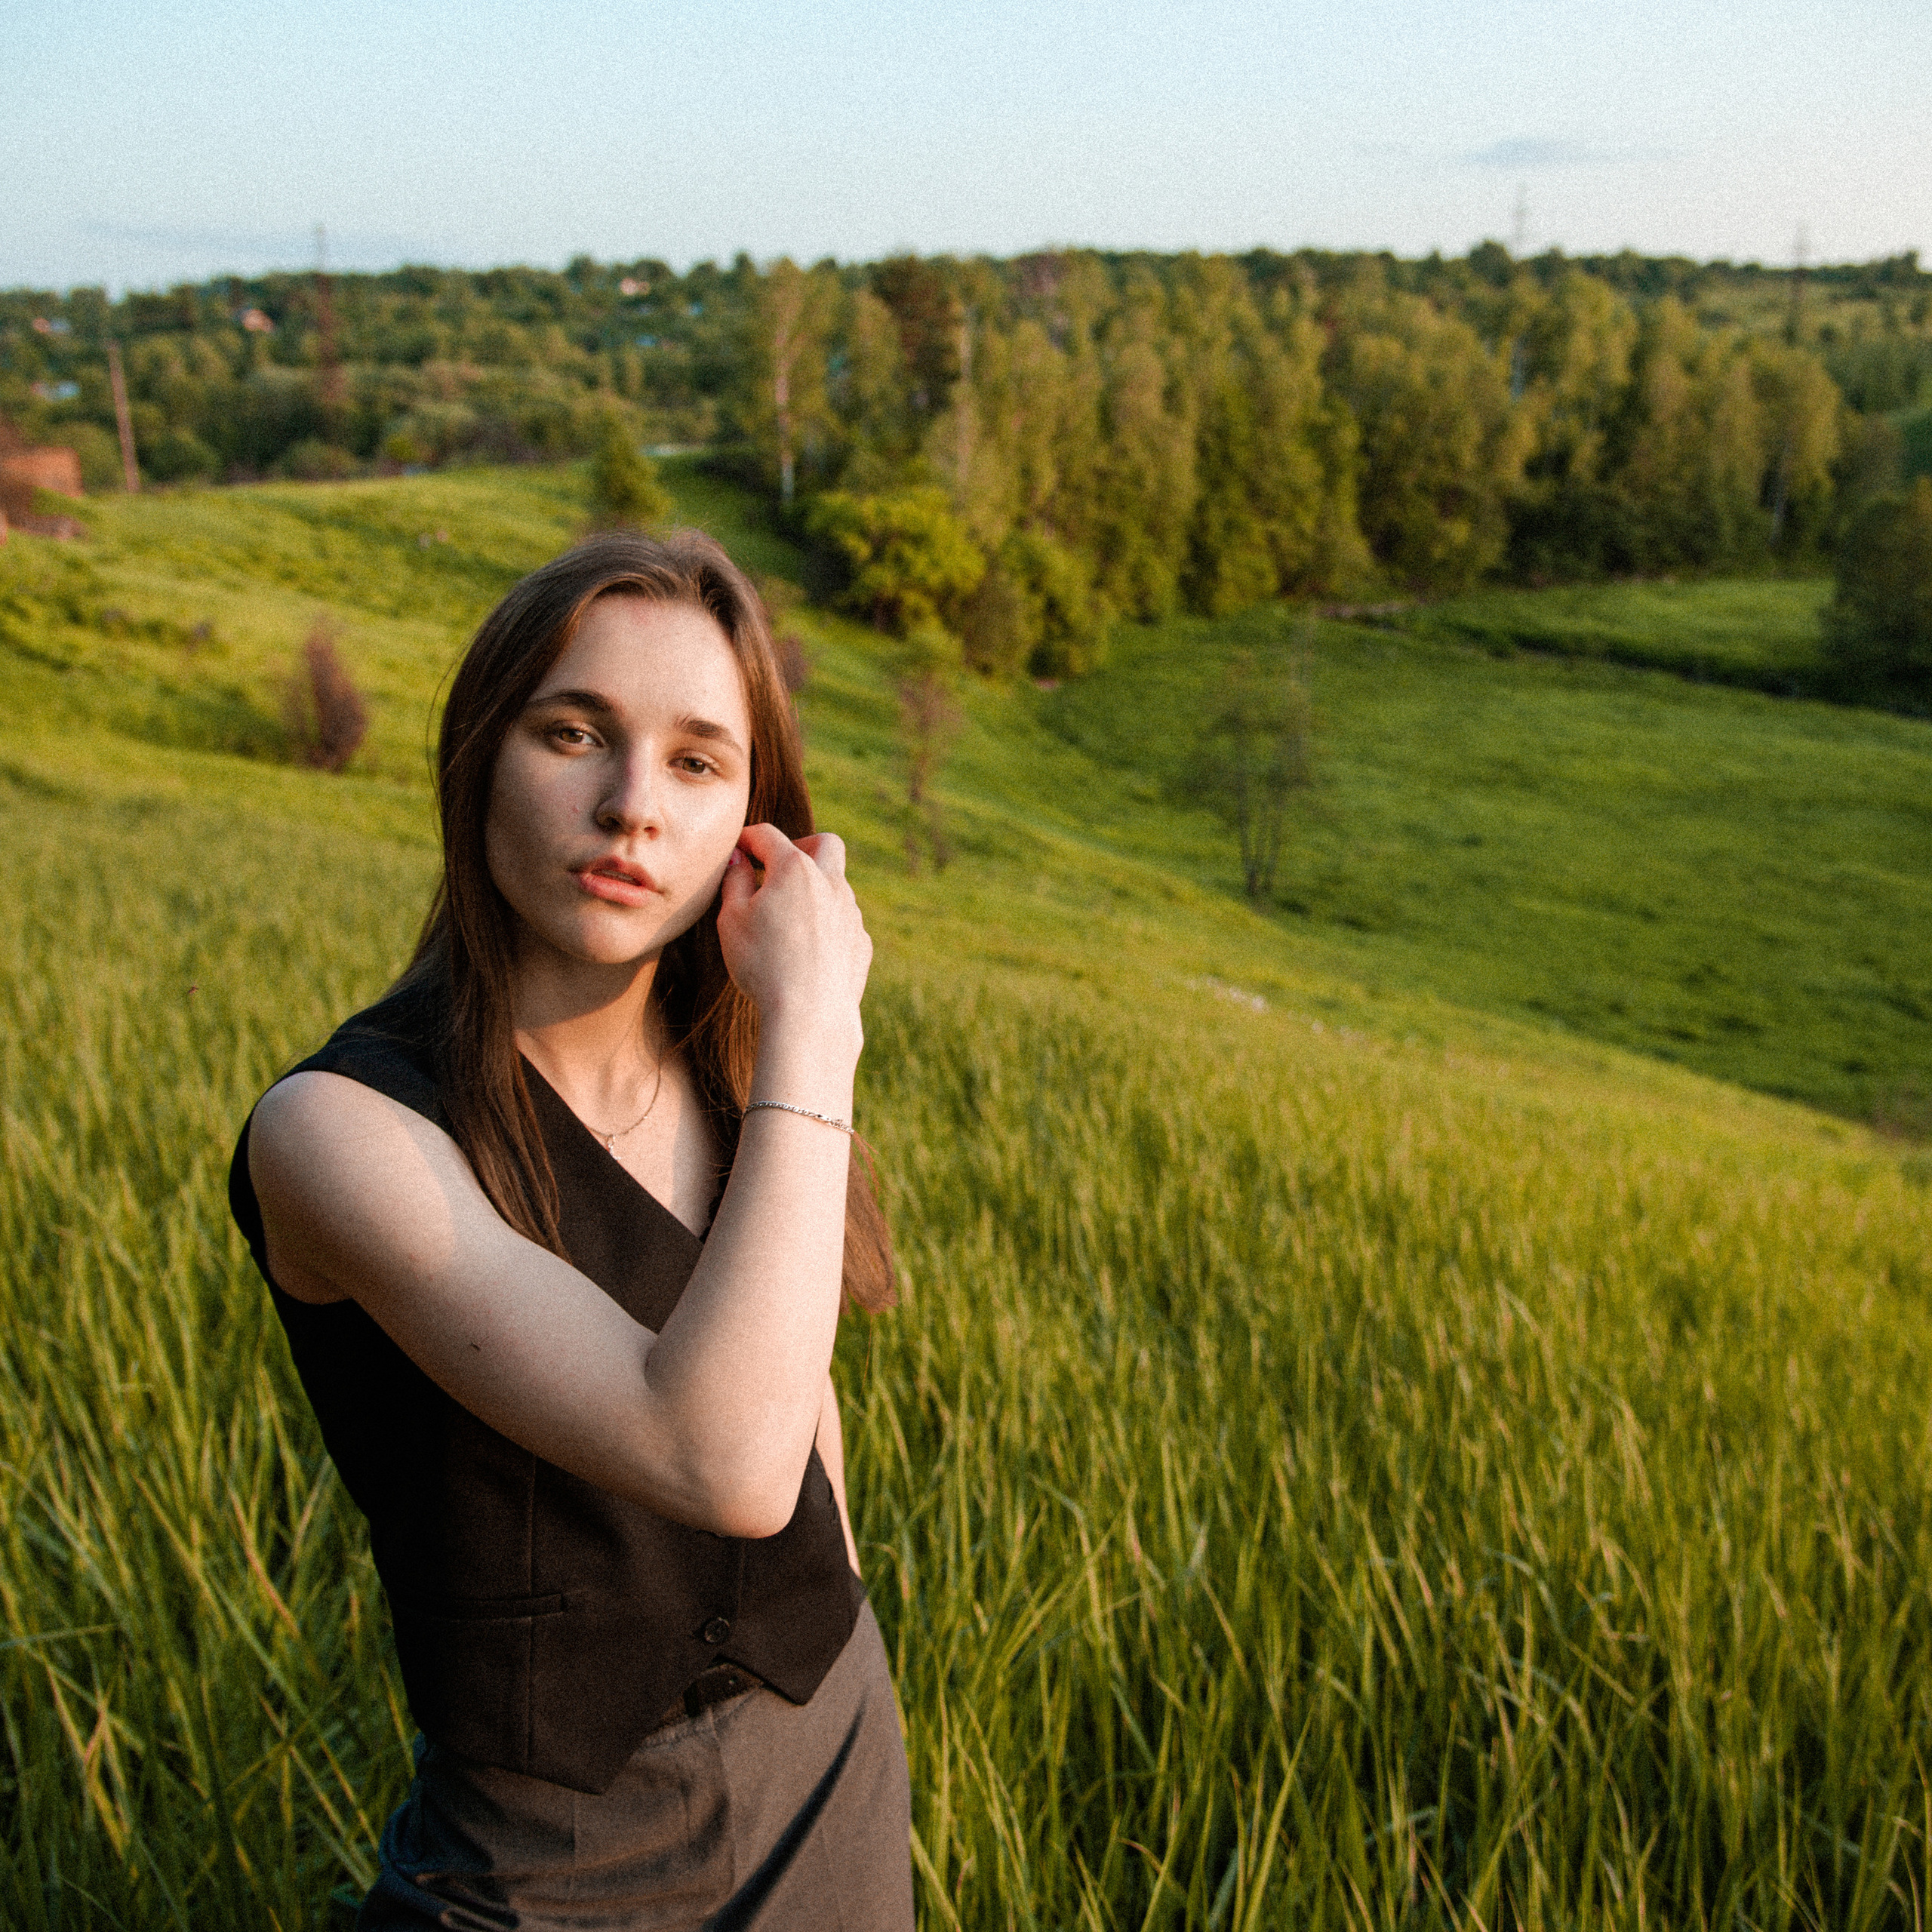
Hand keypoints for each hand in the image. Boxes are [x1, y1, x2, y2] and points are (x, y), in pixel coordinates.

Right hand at [715, 825, 871, 1054]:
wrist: (809, 1014)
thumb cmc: (762, 963)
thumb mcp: (731, 919)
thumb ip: (734, 881)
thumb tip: (738, 859)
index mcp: (795, 869)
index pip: (768, 836)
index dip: (748, 838)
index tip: (738, 847)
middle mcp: (831, 883)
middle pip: (825, 843)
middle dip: (802, 846)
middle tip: (778, 868)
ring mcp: (851, 913)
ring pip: (837, 885)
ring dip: (815, 890)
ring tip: (788, 918)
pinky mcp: (861, 943)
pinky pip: (844, 922)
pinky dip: (826, 924)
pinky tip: (808, 948)